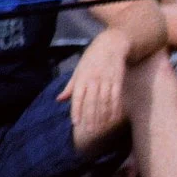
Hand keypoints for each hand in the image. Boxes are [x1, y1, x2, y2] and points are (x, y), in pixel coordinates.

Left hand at [60, 31, 129, 145]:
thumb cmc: (92, 58)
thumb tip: (59, 99)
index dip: (76, 111)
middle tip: (90, 131)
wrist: (111, 45)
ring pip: (104, 102)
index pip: (78, 97)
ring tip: (100, 128)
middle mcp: (93, 80)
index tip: (76, 123)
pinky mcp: (118, 81)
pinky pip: (116, 98)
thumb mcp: (78, 70)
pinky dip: (115, 109)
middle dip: (90, 118)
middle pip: (91, 102)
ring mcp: (106, 81)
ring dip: (102, 116)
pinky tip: (113, 119)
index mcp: (81, 78)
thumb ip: (70, 86)